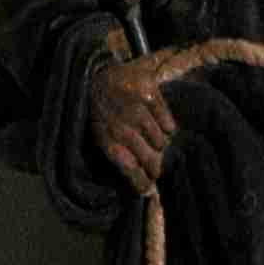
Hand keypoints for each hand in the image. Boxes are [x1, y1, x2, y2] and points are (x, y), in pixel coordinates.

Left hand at [89, 51, 176, 193]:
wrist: (95, 74)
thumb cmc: (100, 112)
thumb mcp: (100, 137)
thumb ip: (120, 159)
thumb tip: (144, 189)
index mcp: (106, 139)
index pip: (130, 170)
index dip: (142, 183)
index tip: (148, 189)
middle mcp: (121, 125)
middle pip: (150, 160)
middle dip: (154, 168)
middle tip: (156, 170)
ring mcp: (135, 108)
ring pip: (160, 142)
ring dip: (159, 144)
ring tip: (153, 141)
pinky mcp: (148, 91)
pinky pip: (168, 123)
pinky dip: (167, 127)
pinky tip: (160, 124)